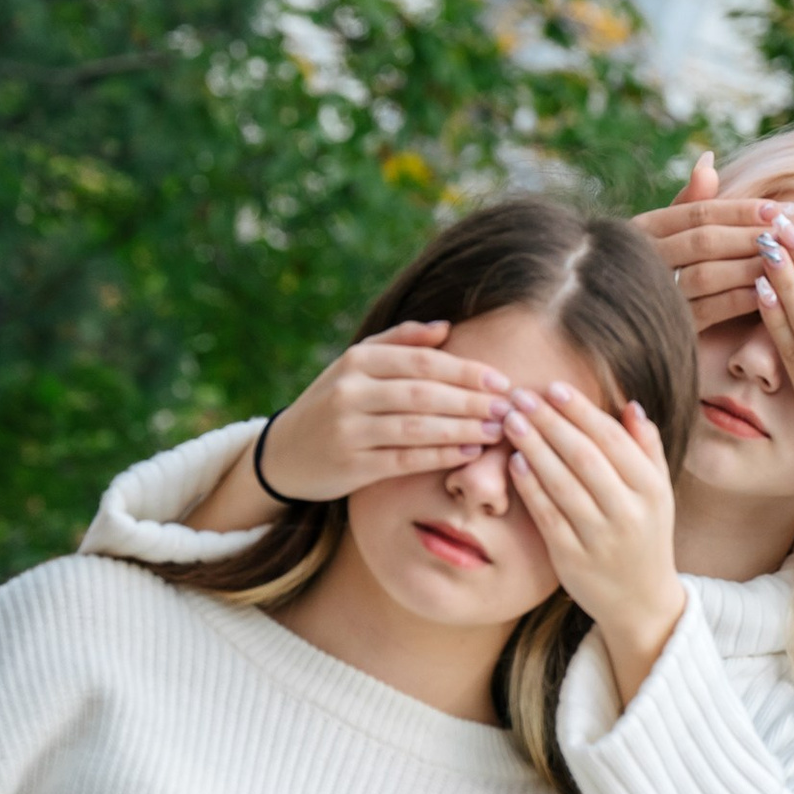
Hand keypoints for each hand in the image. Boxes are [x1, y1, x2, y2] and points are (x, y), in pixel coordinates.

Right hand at [259, 322, 513, 501]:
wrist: (284, 453)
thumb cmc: (334, 401)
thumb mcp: (357, 363)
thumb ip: (400, 341)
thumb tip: (447, 327)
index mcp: (357, 361)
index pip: (422, 362)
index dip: (466, 371)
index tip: (501, 381)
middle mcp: (350, 392)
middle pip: (425, 394)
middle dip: (472, 402)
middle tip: (509, 408)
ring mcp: (349, 429)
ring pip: (418, 428)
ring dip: (464, 429)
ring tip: (498, 431)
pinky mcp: (351, 465)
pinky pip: (405, 459)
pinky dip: (441, 456)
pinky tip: (469, 453)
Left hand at [503, 384, 685, 705]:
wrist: (641, 601)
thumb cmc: (646, 536)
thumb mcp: (658, 493)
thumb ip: (646, 448)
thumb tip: (629, 404)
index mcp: (651, 489)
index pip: (612, 439)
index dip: (580, 411)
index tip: (553, 387)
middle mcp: (628, 511)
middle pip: (584, 456)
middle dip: (549, 422)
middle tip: (521, 396)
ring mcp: (599, 537)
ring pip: (562, 483)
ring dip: (534, 447)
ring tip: (512, 420)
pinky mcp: (572, 558)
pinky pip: (547, 515)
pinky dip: (530, 486)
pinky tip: (514, 461)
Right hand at [632, 151, 793, 330]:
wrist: (632, 326)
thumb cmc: (662, 268)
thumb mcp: (671, 232)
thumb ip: (690, 201)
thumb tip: (709, 159)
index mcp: (643, 228)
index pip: (700, 212)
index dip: (743, 209)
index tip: (781, 209)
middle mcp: (643, 257)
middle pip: (706, 240)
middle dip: (753, 235)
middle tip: (791, 234)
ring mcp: (653, 293)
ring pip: (708, 274)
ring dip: (751, 264)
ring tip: (786, 258)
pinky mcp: (669, 326)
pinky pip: (710, 310)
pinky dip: (741, 299)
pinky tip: (770, 291)